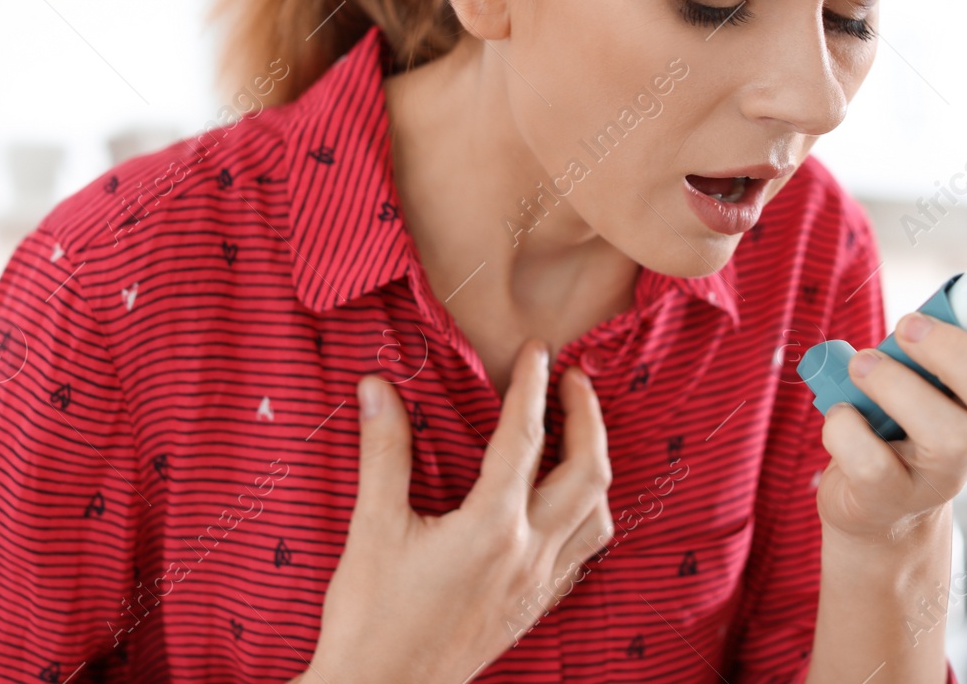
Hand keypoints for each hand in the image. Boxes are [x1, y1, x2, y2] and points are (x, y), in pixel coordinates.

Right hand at [299, 339, 614, 682]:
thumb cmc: (369, 618)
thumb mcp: (371, 528)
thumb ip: (384, 452)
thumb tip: (377, 386)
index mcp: (491, 526)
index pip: (525, 437)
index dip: (532, 385)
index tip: (538, 349)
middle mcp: (528, 553)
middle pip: (587, 471)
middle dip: (587, 416)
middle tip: (575, 378)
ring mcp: (537, 585)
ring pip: (597, 515)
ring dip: (595, 466)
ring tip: (579, 434)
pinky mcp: (533, 608)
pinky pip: (583, 554)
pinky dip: (587, 515)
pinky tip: (569, 505)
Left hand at [815, 240, 966, 546]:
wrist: (873, 502)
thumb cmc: (902, 413)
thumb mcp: (930, 365)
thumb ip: (941, 330)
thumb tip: (932, 307)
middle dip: (961, 354)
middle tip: (908, 324)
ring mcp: (946, 473)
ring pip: (952, 436)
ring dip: (900, 387)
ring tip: (862, 365)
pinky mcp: (893, 498)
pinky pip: (877, 467)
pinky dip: (848, 430)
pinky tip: (840, 413)